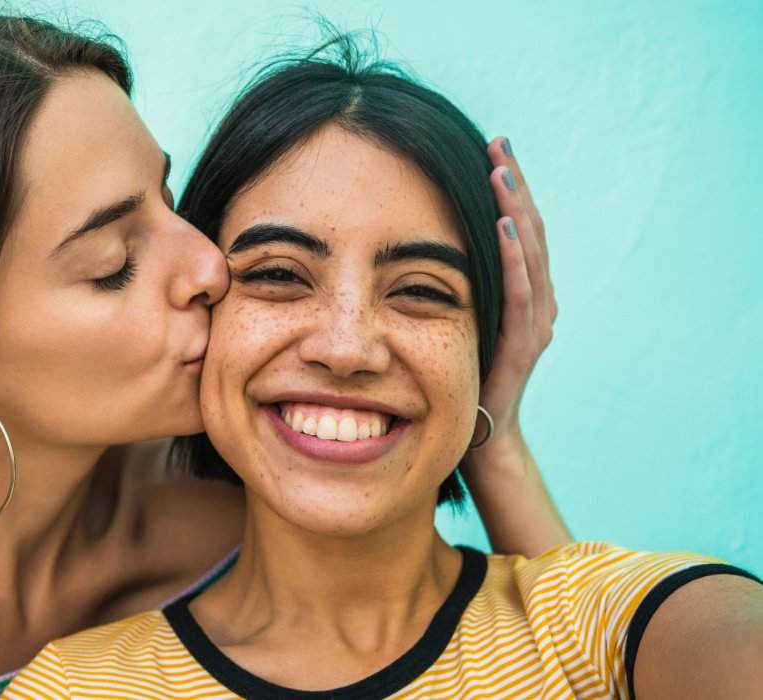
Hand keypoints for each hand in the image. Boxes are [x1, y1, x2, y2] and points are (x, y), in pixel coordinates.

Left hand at [469, 137, 555, 465]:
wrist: (476, 437)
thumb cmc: (457, 376)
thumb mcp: (451, 318)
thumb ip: (448, 282)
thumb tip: (408, 238)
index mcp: (519, 293)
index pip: (518, 227)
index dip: (508, 188)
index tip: (491, 148)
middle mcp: (535, 302)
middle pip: (530, 230)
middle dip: (515, 184)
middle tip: (498, 142)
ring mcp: (534, 324)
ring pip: (532, 255)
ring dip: (516, 209)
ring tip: (501, 171)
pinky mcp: (523, 346)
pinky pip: (521, 295)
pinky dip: (516, 258)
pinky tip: (504, 227)